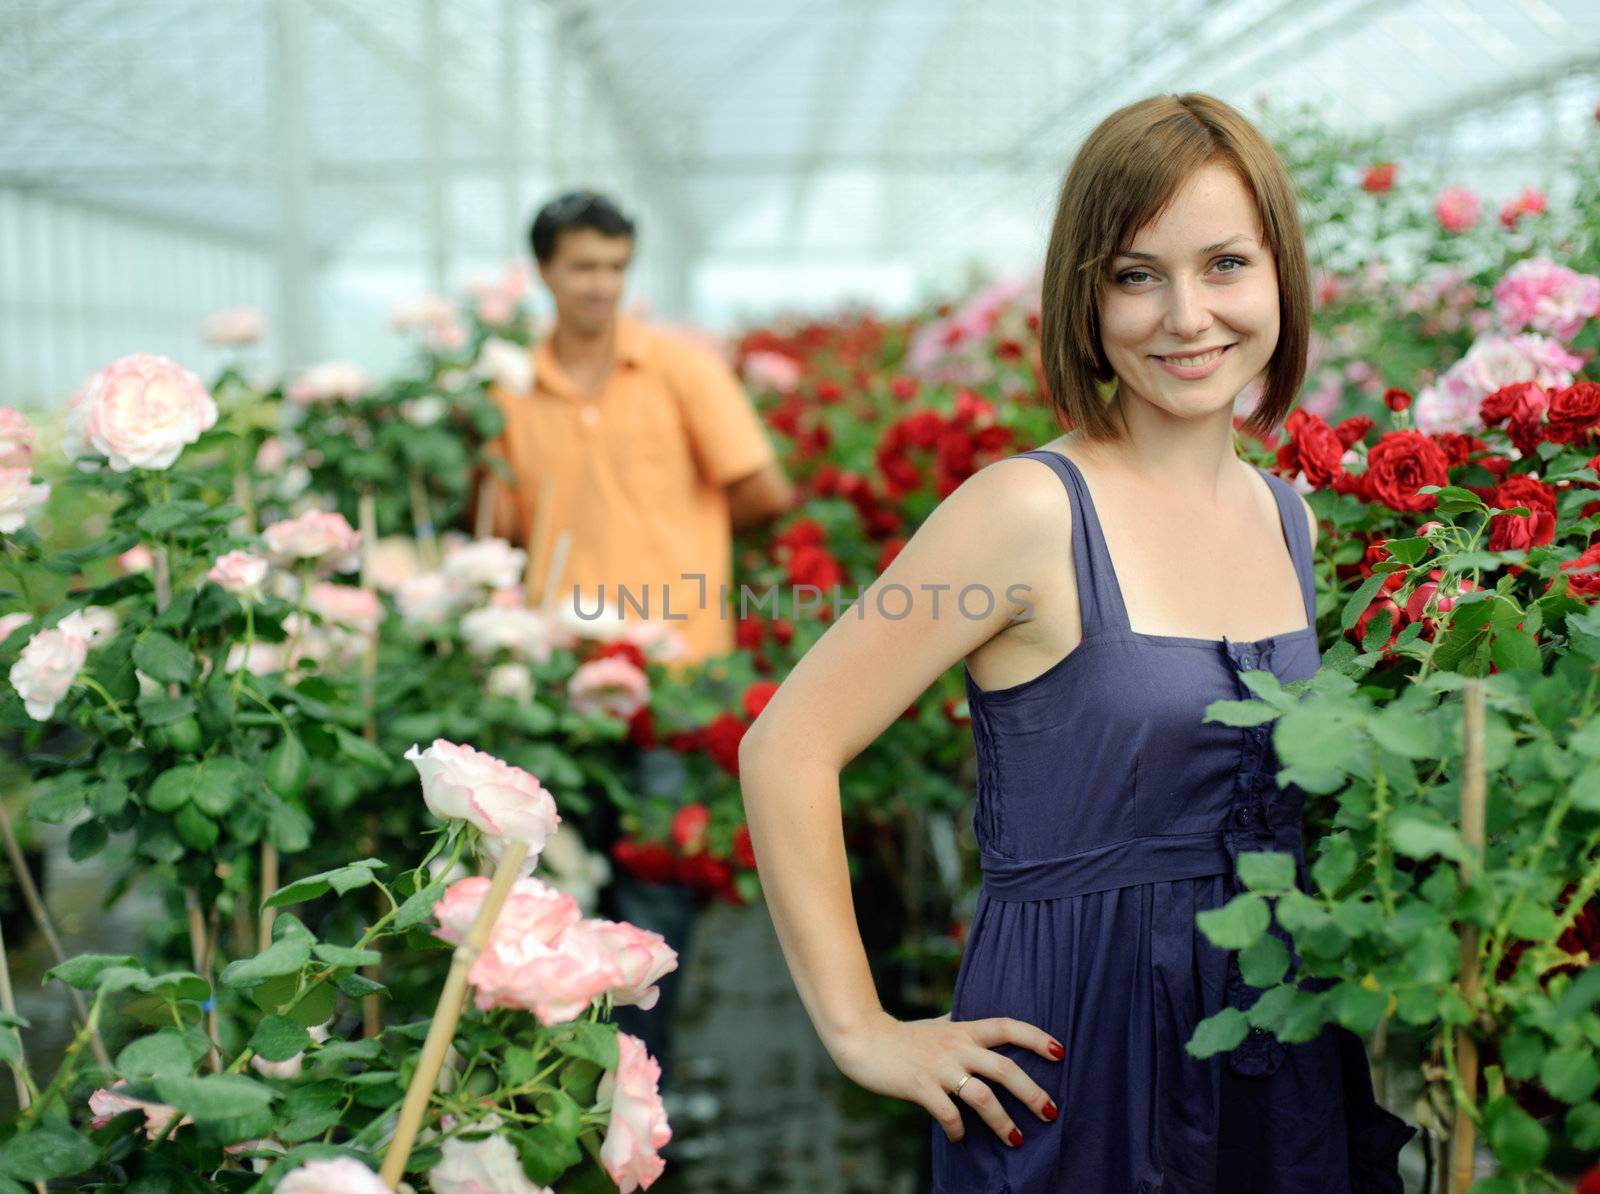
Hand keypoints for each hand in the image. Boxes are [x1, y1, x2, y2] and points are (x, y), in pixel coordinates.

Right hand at [827, 1010, 1062, 1145]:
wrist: (864, 1041)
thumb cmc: (905, 1036)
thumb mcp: (938, 1024)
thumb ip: (961, 1024)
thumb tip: (983, 1023)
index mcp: (964, 1030)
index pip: (1007, 1026)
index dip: (1036, 1037)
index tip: (1060, 1052)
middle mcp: (957, 1047)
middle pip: (1005, 1069)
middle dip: (1033, 1093)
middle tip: (1051, 1112)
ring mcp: (939, 1068)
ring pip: (983, 1097)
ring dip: (1003, 1122)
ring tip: (1016, 1140)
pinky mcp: (920, 1087)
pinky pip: (948, 1114)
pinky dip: (958, 1131)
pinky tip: (960, 1140)